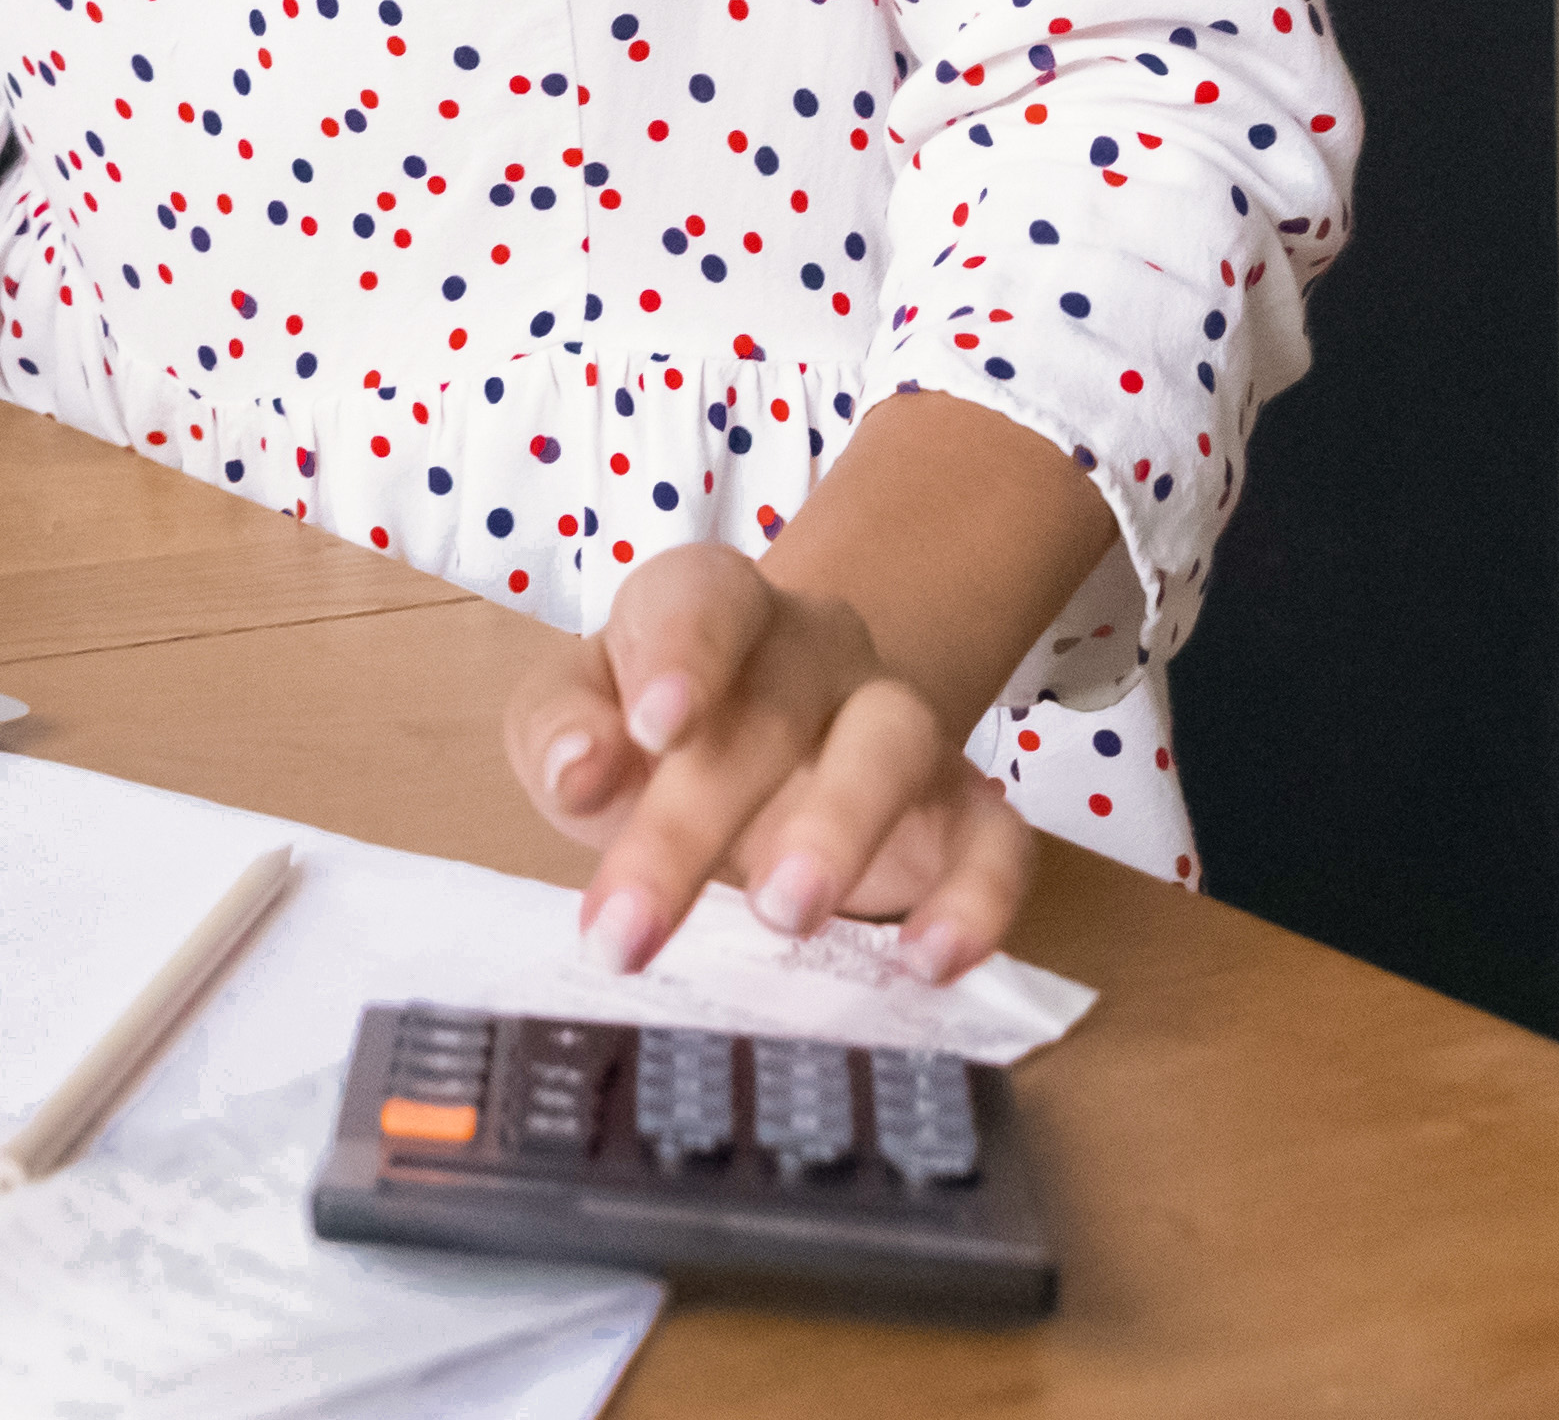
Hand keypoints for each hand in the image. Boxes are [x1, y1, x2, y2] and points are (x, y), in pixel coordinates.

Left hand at [502, 545, 1034, 987]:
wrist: (769, 751)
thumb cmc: (652, 736)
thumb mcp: (579, 718)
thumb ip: (561, 730)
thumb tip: (576, 766)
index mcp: (715, 607)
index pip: (706, 597)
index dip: (684, 655)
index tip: (652, 730)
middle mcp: (816, 650)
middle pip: (775, 706)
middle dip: (696, 821)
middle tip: (635, 926)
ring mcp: (897, 723)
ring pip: (897, 739)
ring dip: (842, 826)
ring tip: (783, 915)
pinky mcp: (962, 810)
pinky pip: (997, 837)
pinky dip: (977, 898)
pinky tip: (929, 960)